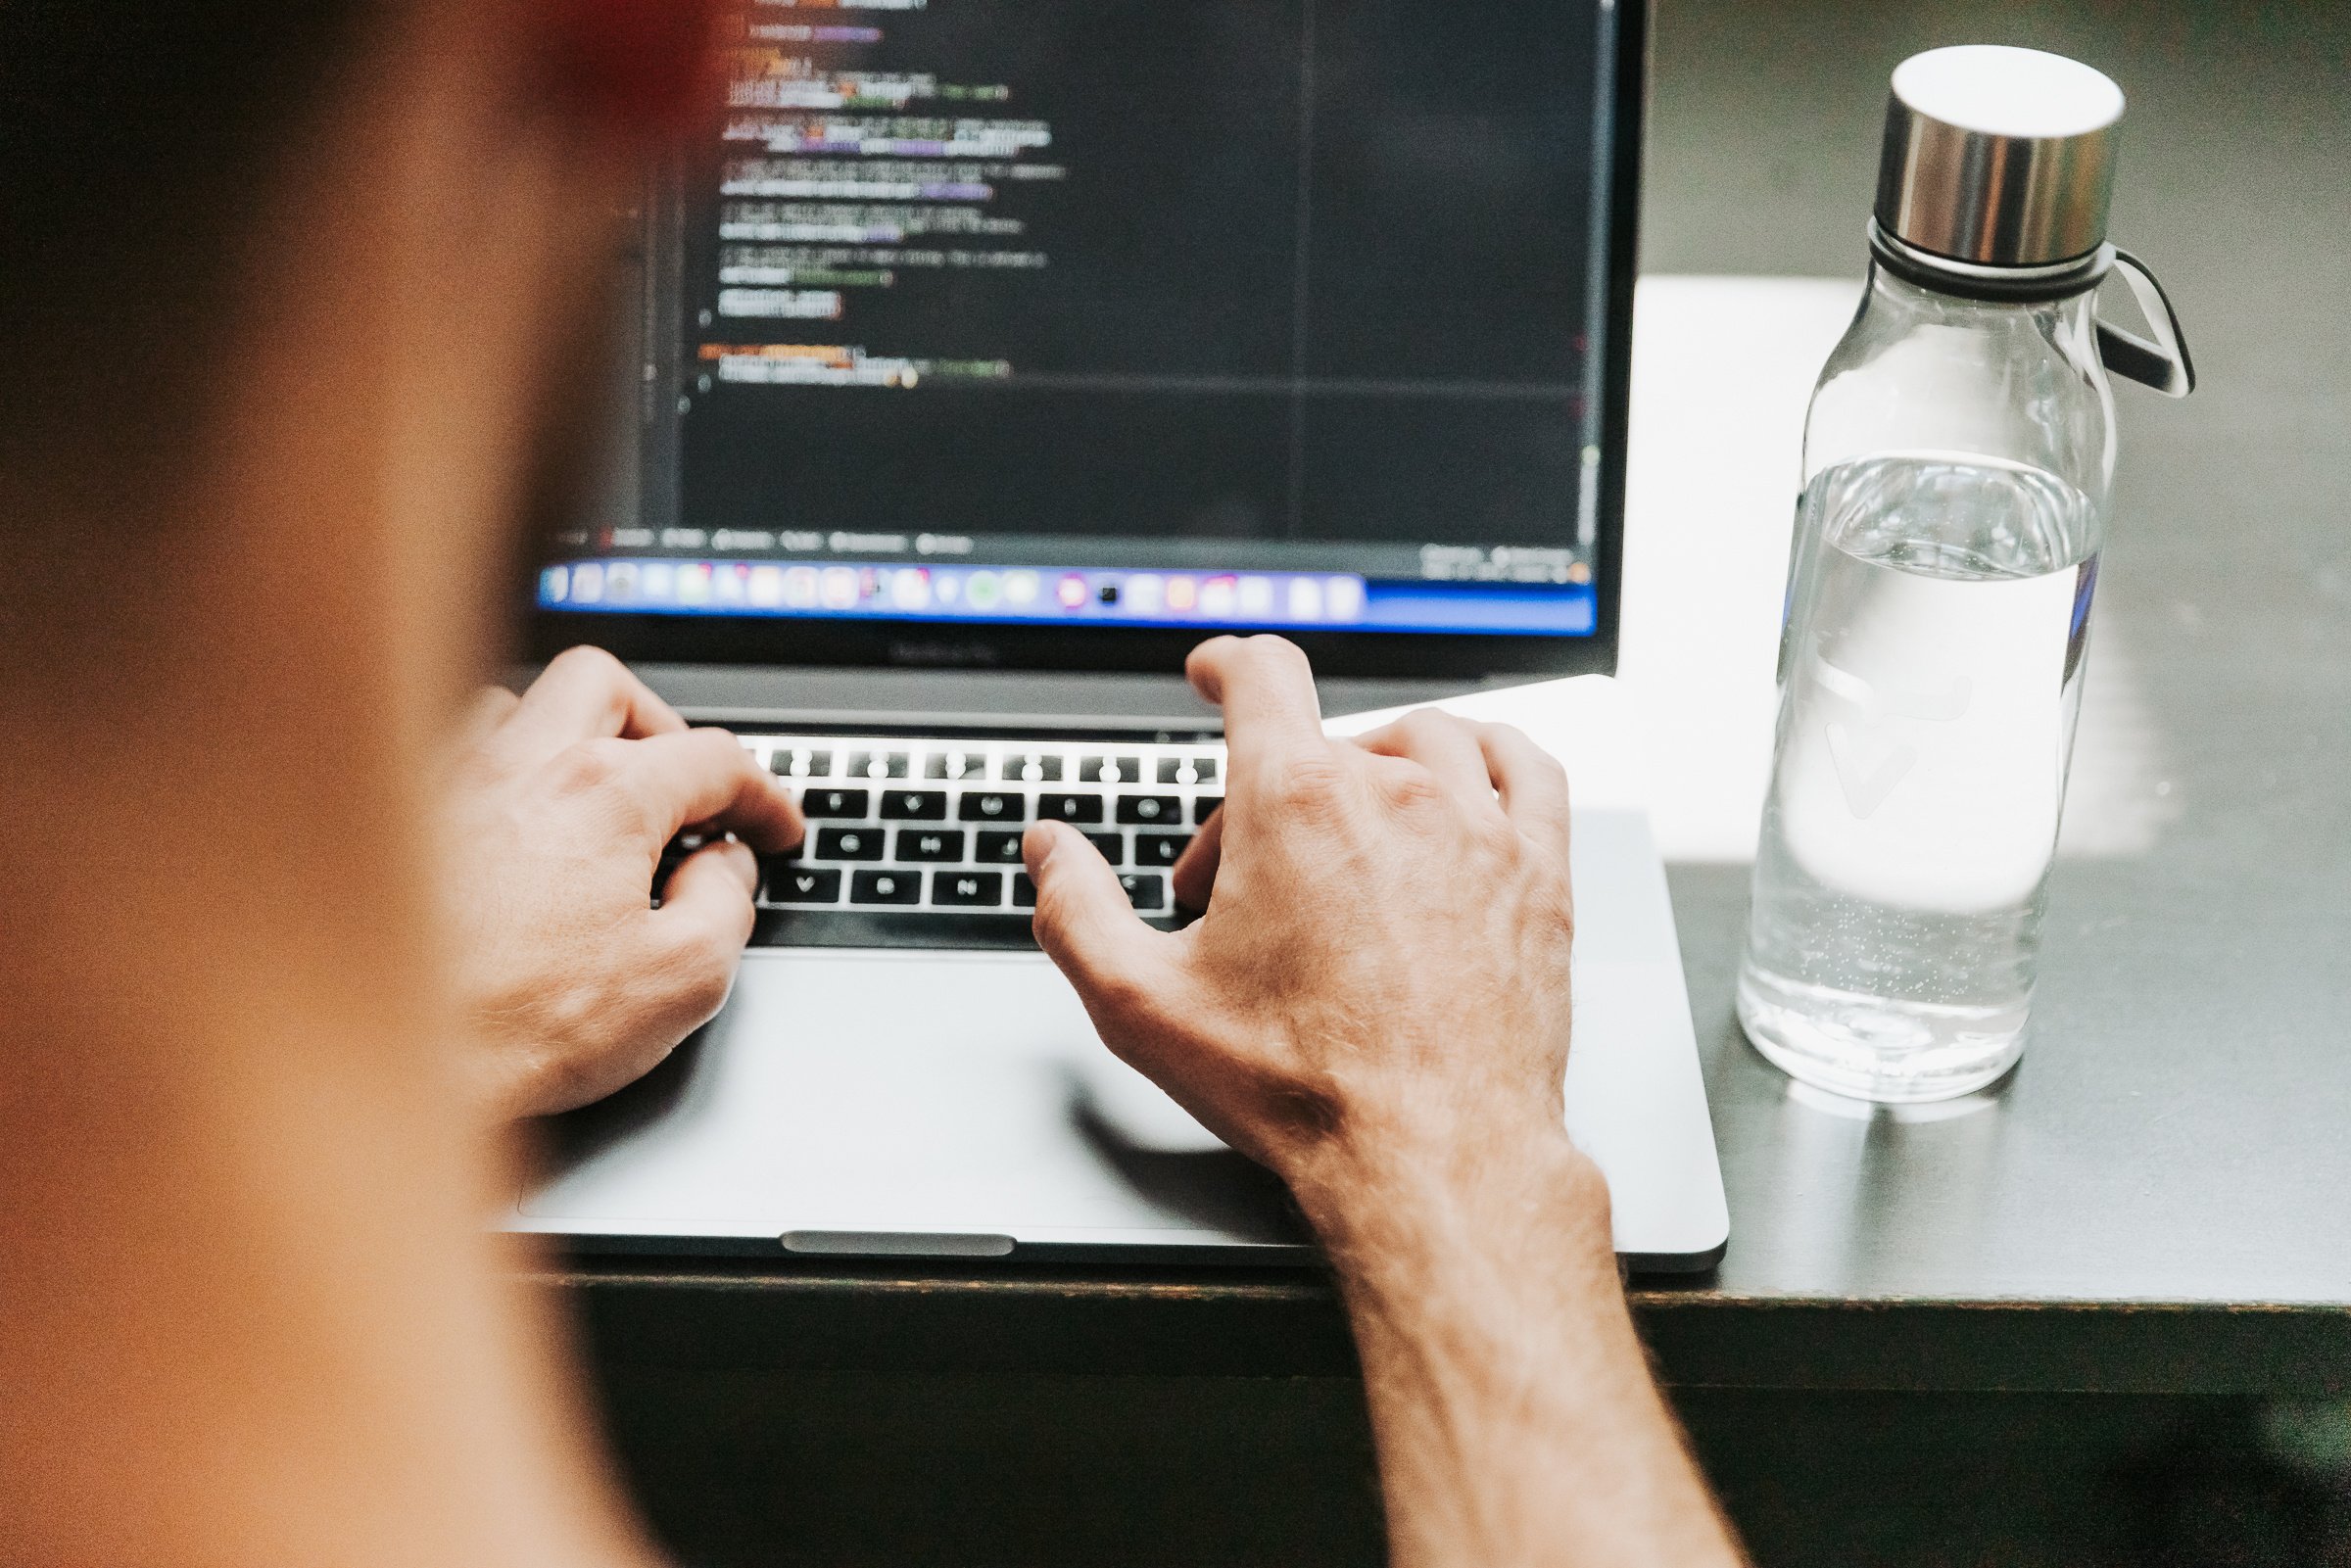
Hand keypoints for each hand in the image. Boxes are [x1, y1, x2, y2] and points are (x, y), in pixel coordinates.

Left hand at [438, 647, 802, 1119]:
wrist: (380, 1062)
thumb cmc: (515, 1027)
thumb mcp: (680, 981)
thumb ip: (726, 906)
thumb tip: (724, 871)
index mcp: (605, 793)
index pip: (714, 759)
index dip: (764, 794)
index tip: (773, 829)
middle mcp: (520, 764)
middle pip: (608, 687)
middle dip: (662, 726)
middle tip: (685, 788)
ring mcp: (446, 783)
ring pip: (517, 706)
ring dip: (568, 739)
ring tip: (592, 798)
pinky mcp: (393, 820)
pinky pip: (449, 753)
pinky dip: (496, 772)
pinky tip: (505, 823)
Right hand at [1021, 635, 1581, 1217]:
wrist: (1433, 1156)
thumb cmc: (1304, 1089)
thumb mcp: (1142, 1003)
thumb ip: (1077, 909)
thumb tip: (1051, 851)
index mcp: (1295, 802)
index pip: (1262, 676)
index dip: (1226, 665)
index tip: (1215, 673)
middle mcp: (1395, 793)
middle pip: (1322, 743)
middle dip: (1268, 800)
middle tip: (1243, 889)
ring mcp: (1478, 828)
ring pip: (1422, 742)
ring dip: (1372, 768)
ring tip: (1343, 832)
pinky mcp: (1538, 873)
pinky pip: (1525, 768)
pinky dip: (1488, 756)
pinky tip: (1467, 783)